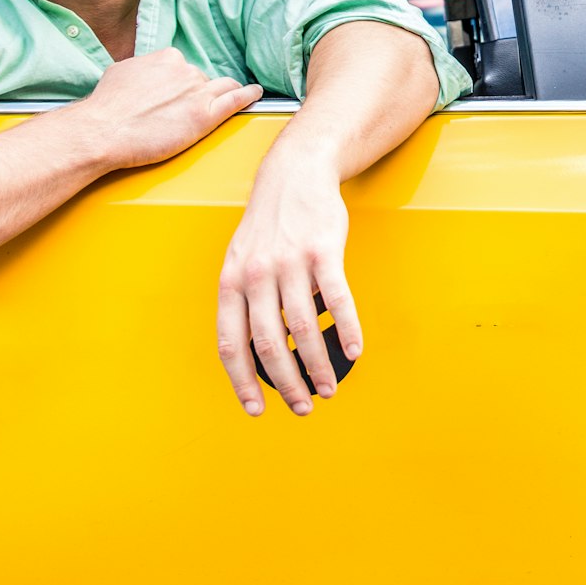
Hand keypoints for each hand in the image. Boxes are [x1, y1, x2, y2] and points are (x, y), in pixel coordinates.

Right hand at [73, 48, 261, 167]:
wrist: (103, 130)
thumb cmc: (107, 106)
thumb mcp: (122, 72)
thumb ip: (142, 69)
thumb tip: (145, 74)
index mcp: (167, 58)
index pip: (185, 69)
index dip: (182, 85)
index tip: (179, 95)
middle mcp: (186, 71)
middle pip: (202, 81)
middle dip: (196, 95)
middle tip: (183, 112)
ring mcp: (198, 92)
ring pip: (222, 89)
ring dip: (222, 96)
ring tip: (228, 101)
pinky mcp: (205, 115)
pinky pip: (236, 100)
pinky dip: (248, 96)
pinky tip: (255, 94)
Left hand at [215, 155, 359, 416]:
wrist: (294, 174)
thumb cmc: (268, 226)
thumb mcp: (241, 261)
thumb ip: (245, 303)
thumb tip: (260, 355)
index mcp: (232, 282)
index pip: (231, 344)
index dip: (243, 381)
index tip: (258, 410)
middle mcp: (257, 275)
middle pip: (268, 343)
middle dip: (286, 383)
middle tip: (303, 406)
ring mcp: (290, 262)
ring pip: (302, 328)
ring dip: (317, 365)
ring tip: (329, 388)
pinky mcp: (323, 251)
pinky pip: (337, 299)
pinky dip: (346, 329)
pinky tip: (353, 351)